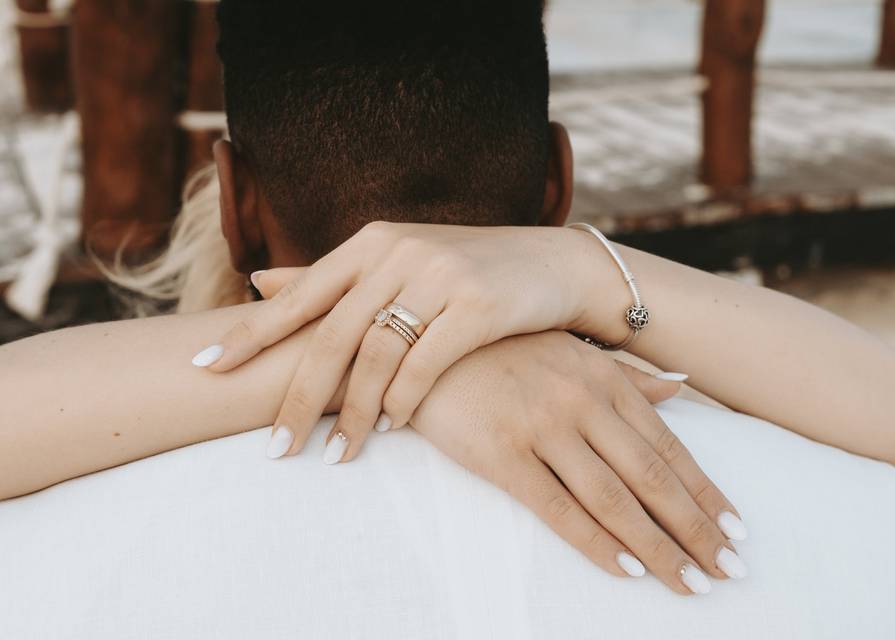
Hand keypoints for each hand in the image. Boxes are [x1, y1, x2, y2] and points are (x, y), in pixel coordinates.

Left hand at [196, 223, 625, 459]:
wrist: (555, 265)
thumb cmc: (469, 271)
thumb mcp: (399, 260)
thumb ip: (333, 277)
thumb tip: (259, 283)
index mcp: (371, 243)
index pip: (299, 296)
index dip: (248, 335)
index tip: (204, 371)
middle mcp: (398, 252)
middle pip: (331, 336)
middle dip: (298, 398)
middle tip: (275, 449)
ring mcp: (438, 275)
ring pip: (376, 356)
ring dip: (354, 414)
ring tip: (336, 457)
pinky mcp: (478, 304)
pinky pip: (425, 364)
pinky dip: (404, 401)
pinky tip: (393, 429)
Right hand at [410, 331, 746, 593]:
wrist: (428, 342)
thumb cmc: (505, 348)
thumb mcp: (573, 352)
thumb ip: (629, 376)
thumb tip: (681, 388)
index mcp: (605, 380)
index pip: (668, 448)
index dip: (706, 494)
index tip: (736, 533)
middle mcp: (583, 403)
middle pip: (652, 479)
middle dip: (695, 530)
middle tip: (729, 572)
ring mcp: (543, 428)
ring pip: (613, 500)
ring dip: (656, 548)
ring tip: (688, 583)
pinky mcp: (502, 455)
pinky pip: (558, 508)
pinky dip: (596, 543)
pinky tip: (626, 570)